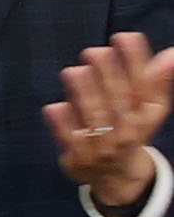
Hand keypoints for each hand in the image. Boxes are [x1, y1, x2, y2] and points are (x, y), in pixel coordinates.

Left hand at [42, 31, 173, 212]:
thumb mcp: (146, 110)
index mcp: (147, 119)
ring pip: (94, 118)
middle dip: (109, 76)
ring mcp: (102, 148)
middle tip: (96, 52)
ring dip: (84, 94)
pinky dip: (62, 124)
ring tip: (75, 72)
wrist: (116, 180)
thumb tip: (172, 52)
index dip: (138, 63)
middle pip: (119, 101)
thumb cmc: (129, 131)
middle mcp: (127, 134)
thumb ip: (155, 81)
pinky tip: (55, 107)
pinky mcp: (78, 158)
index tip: (126, 37)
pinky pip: (69, 139)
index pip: (148, 89)